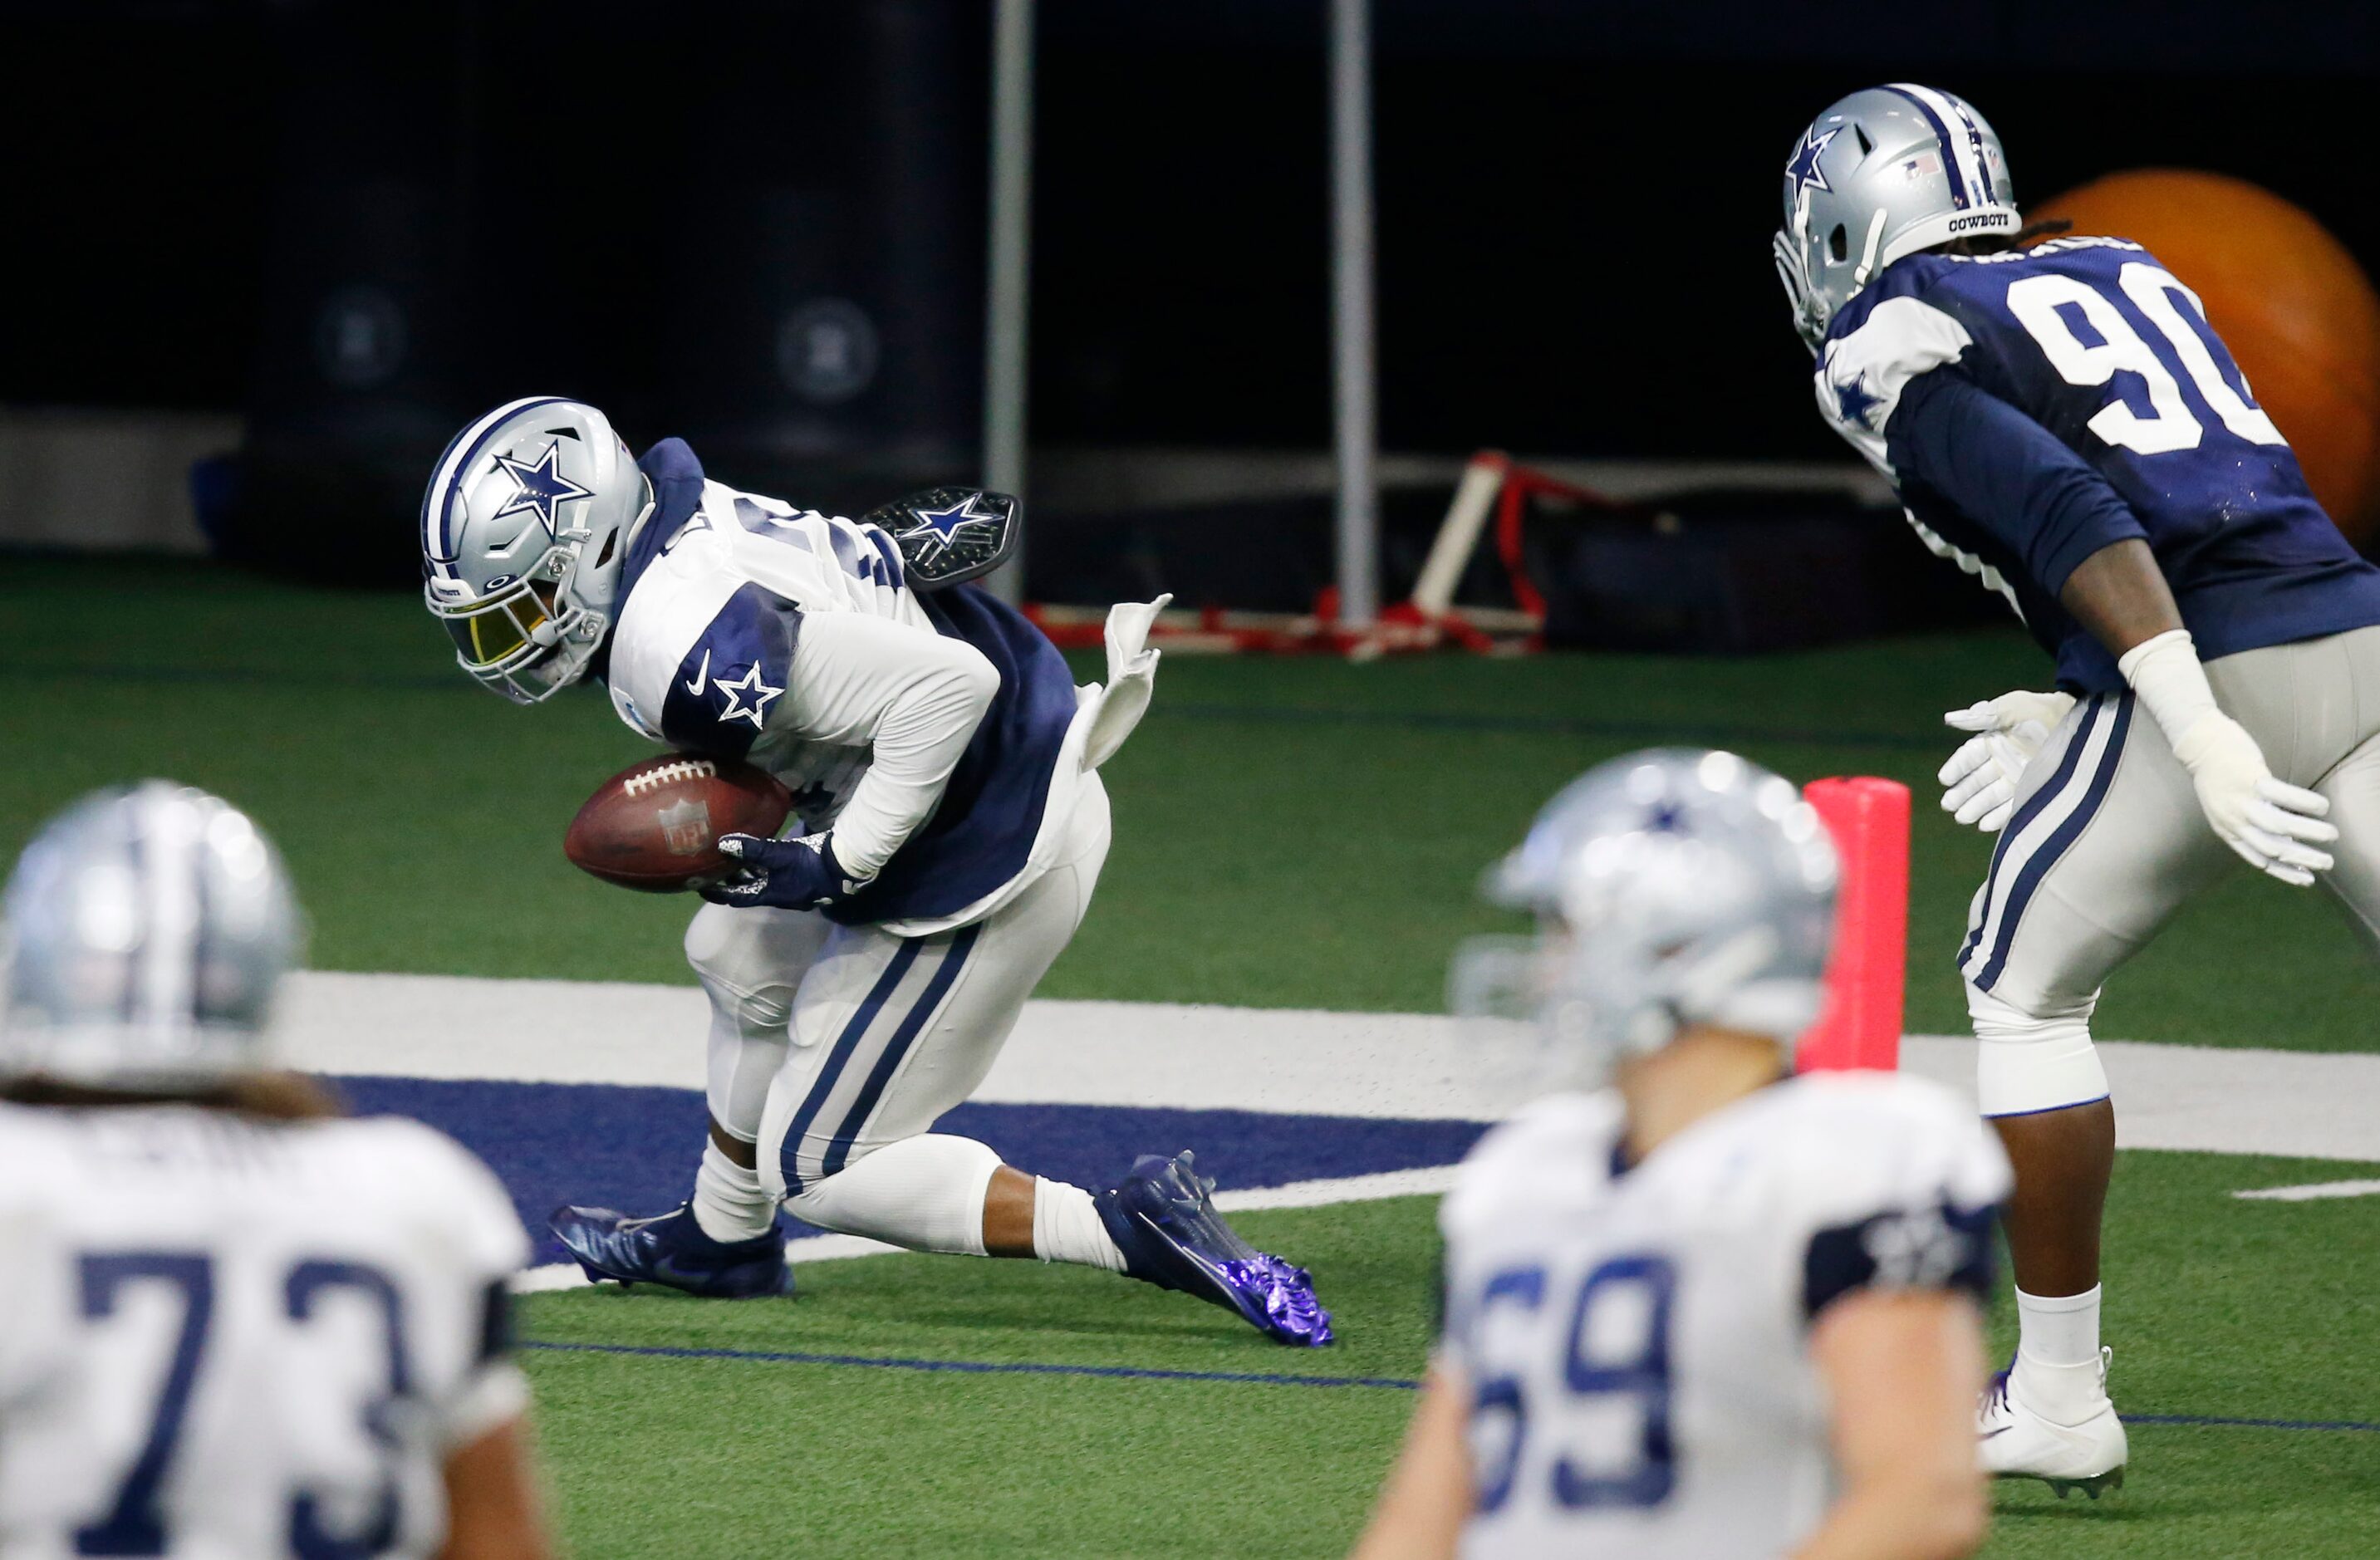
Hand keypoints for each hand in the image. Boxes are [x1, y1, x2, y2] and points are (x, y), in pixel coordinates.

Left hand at [698, 832, 871, 909]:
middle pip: (749, 892)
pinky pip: (777, 877)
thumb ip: (752, 850)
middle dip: (732, 881)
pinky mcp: (804, 881)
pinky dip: (765, 869)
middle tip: (715, 868)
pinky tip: (764, 855)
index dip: (717, 893)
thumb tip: (723, 844)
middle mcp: (779, 897)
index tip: (700, 886)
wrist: (845, 866)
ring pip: (764, 884)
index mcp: (769, 896)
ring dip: (749, 874)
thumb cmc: (809, 863)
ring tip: (735, 859)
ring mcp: (793, 890)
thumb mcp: (778, 854)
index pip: (736, 898)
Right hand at [1938, 691, 2074, 831]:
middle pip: (1977, 780)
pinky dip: (1998, 817)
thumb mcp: (2012, 707)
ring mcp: (2018, 777)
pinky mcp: (2033, 790)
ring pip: (1991, 796)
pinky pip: (2012, 807)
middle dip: (1962, 793)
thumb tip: (1950, 719)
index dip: (1956, 768)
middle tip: (1948, 805)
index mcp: (1993, 741)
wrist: (2079, 720)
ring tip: (1962, 818)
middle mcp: (2003, 761)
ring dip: (1976, 808)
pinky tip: (1985, 825)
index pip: (1969, 757)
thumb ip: (1983, 716)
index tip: (1945, 779)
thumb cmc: (2043, 710)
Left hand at [2169, 714, 2336, 885]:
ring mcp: (2241, 801)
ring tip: (2331, 834)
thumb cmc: (2219, 776)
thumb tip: (2286, 836)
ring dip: (2309, 833)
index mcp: (2228, 831)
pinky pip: (2281, 796)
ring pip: (2278, 826)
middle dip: (2303, 858)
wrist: (2200, 743)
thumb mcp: (2227, 808)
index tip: (2308, 880)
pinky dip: (2304, 803)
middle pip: (2272, 848)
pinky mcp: (2250, 779)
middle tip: (2328, 862)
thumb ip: (2251, 823)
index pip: (2259, 860)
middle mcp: (2233, 821)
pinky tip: (2321, 807)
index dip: (2285, 872)